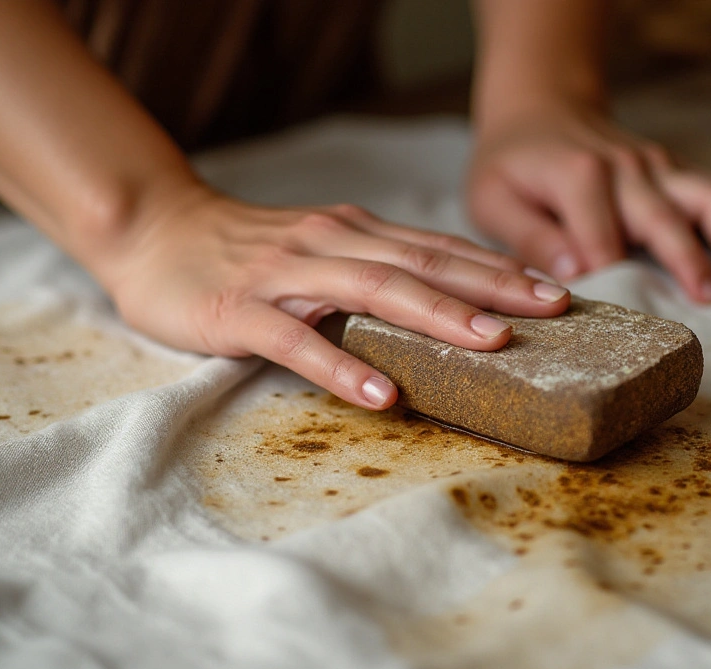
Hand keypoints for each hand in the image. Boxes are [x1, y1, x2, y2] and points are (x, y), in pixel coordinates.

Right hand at [101, 186, 570, 408]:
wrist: (154, 231)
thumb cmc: (244, 253)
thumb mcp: (320, 251)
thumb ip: (373, 269)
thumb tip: (445, 305)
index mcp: (354, 231)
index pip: (438, 248)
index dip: (499, 268)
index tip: (556, 291)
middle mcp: (331, 242)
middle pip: (423, 264)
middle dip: (493, 288)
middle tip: (552, 312)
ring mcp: (287, 275)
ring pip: (374, 291)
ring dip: (437, 316)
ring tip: (492, 345)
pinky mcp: (243, 311)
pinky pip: (299, 342)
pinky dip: (343, 367)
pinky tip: (381, 395)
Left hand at [467, 101, 710, 302]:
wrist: (541, 110)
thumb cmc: (512, 166)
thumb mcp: (494, 201)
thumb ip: (529, 238)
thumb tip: (574, 274)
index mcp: (579, 176)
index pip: (601, 237)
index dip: (609, 274)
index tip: (618, 315)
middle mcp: (629, 169)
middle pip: (669, 216)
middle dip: (691, 259)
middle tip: (709, 303)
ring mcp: (663, 168)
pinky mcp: (682, 174)